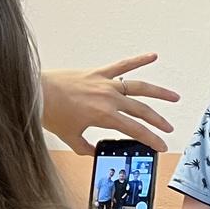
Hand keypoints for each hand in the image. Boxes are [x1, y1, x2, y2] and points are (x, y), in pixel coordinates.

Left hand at [41, 54, 178, 154]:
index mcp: (104, 115)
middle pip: (142, 110)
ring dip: (158, 93)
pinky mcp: (98, 73)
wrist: (36, 92)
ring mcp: (105, 83)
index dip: (151, 139)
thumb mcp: (69, 136)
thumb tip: (93, 152)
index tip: (160, 145)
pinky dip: (138, 60)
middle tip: (169, 128)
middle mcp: (109, 98)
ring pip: (139, 87)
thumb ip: (85, 147)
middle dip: (158, 121)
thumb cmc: (50, 112)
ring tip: (173, 97)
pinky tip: (152, 56)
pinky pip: (122, 65)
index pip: (135, 129)